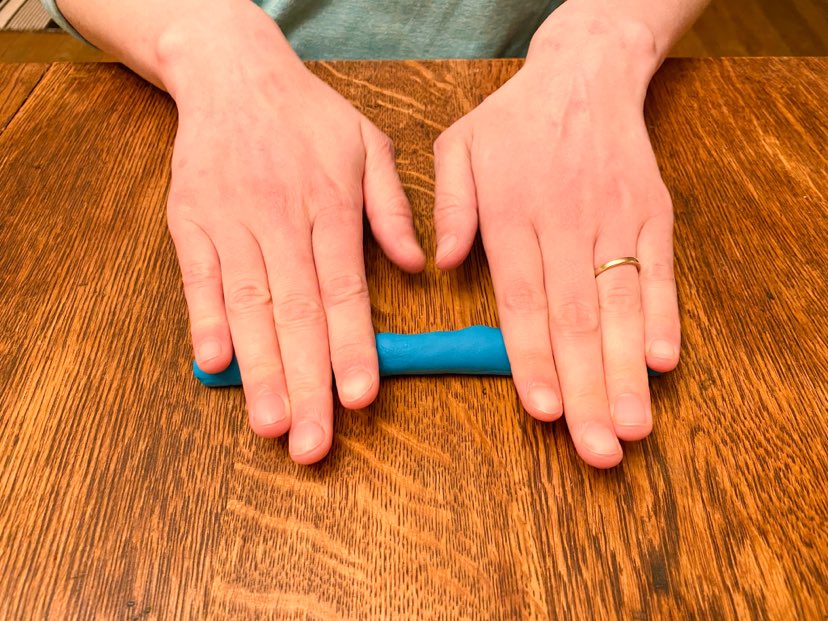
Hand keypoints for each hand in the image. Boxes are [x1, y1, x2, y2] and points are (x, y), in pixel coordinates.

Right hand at [160, 15, 424, 463]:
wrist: (233, 72)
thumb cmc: (309, 116)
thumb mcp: (369, 145)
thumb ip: (394, 208)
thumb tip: (418, 266)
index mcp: (330, 206)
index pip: (345, 290)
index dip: (353, 346)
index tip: (361, 398)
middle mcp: (281, 220)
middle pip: (297, 313)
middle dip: (307, 383)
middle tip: (314, 443)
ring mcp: (232, 222)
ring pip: (249, 306)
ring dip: (259, 369)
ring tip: (271, 423)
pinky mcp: (191, 222)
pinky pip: (198, 278)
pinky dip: (205, 320)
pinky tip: (214, 365)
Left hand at [432, 13, 679, 467]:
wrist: (585, 76)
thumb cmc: (513, 121)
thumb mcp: (457, 146)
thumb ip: (448, 206)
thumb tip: (440, 263)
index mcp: (512, 213)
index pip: (523, 299)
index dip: (532, 357)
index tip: (542, 410)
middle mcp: (566, 222)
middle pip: (577, 317)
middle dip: (587, 388)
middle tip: (597, 448)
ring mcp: (615, 219)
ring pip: (622, 305)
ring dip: (628, 370)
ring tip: (633, 426)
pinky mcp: (653, 214)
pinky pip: (661, 271)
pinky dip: (664, 316)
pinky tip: (663, 363)